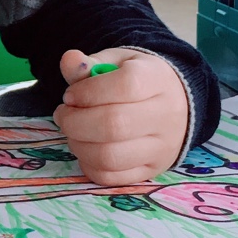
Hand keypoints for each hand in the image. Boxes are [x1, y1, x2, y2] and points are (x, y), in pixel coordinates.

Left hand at [53, 48, 188, 185]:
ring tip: (72, 131)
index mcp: (157, 80)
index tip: (70, 95)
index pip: (124, 86)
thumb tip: (69, 60)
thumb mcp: (116, 63)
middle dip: (74, 121)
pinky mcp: (152, 170)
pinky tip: (85, 148)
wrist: (175, 104)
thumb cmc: (138, 80)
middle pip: (114, 125)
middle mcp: (165, 115)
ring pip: (110, 156)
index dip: (87, 92)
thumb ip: (89, 64)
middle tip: (62, 114)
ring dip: (78, 144)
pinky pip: (111, 177)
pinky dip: (88, 165)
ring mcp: (161, 147)